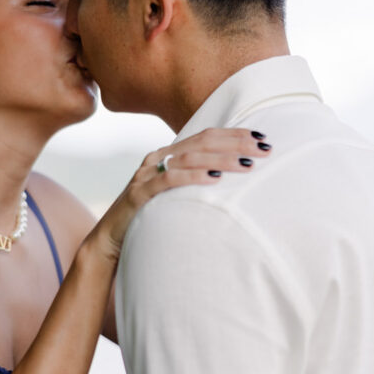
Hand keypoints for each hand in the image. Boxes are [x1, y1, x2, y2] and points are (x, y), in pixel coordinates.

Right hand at [88, 128, 270, 261]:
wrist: (109, 239)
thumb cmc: (148, 216)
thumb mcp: (174, 195)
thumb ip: (194, 182)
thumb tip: (231, 180)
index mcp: (168, 154)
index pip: (206, 136)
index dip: (234, 135)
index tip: (262, 138)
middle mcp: (157, 158)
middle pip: (202, 142)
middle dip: (235, 144)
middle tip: (264, 149)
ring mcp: (146, 174)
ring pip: (189, 158)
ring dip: (221, 160)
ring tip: (247, 165)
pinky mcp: (139, 194)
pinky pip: (168, 180)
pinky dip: (193, 176)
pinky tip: (214, 178)